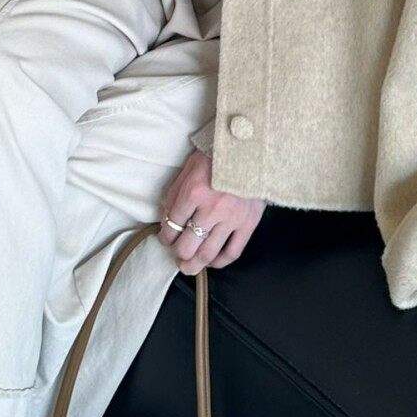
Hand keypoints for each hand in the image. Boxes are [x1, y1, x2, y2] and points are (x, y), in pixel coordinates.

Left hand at [158, 149, 266, 273]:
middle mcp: (211, 208)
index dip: (165, 236)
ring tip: (188, 267)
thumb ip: (176, 192)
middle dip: (178, 254)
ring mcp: (231, 218)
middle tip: (177, 256)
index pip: (172, 224)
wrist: (251, 149)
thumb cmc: (218, 155)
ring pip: (207, 253)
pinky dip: (220, 262)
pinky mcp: (248, 223)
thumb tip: (167, 218)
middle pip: (187, 245)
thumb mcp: (190, 167)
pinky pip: (232, 252)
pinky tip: (213, 261)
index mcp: (194, 191)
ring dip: (194, 265)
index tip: (165, 238)